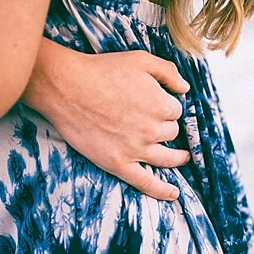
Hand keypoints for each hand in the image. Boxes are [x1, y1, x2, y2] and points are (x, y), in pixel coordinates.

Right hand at [23, 42, 190, 200]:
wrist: (67, 87)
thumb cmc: (102, 70)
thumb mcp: (140, 59)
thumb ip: (168, 71)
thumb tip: (185, 89)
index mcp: (162, 105)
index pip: (175, 111)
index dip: (166, 105)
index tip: (154, 102)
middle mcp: (153, 130)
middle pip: (171, 133)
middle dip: (164, 126)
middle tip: (150, 119)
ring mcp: (136, 149)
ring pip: (167, 157)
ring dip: (178, 157)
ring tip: (182, 157)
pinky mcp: (118, 163)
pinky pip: (146, 182)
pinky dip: (161, 190)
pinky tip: (173, 194)